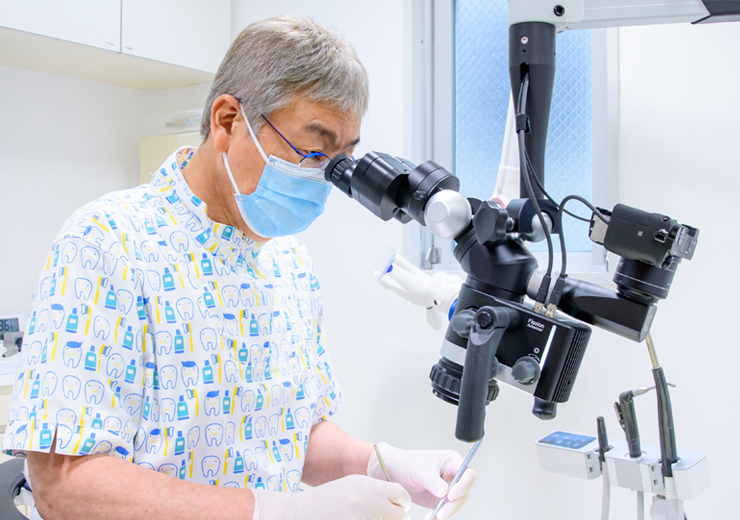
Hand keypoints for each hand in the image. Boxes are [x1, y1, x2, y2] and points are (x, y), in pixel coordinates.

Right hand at [253, 474, 410, 519]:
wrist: (300, 513)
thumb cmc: (325, 501)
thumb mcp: (352, 486)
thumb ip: (376, 491)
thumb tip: (398, 503)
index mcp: (367, 487)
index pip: (401, 496)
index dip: (401, 503)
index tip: (397, 506)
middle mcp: (366, 503)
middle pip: (399, 516)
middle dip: (393, 516)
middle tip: (381, 515)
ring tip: (365, 517)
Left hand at [367, 443, 476, 519]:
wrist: (394, 472)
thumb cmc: (408, 464)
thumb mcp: (421, 471)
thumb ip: (434, 482)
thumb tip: (446, 493)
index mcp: (452, 462)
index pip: (468, 474)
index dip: (464, 485)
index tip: (451, 495)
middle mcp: (453, 475)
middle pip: (464, 491)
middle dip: (454, 503)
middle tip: (442, 512)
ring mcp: (448, 488)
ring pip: (456, 502)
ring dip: (447, 511)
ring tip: (435, 516)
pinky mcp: (440, 499)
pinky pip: (446, 509)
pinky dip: (440, 514)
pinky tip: (431, 517)